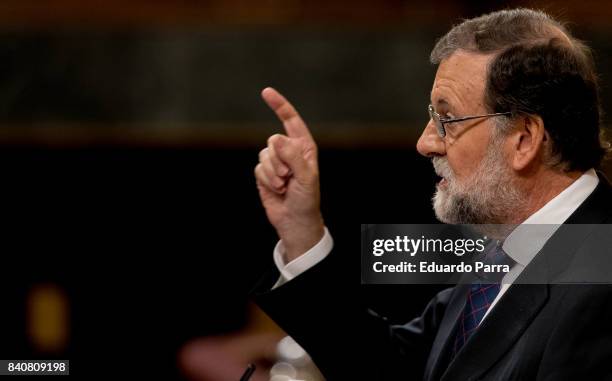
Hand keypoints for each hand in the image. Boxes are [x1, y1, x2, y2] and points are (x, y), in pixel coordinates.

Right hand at [255, 87, 324, 262]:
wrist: (294, 219)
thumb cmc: (307, 198)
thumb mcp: (306, 177)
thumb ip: (293, 156)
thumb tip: (276, 138)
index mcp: (304, 147)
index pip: (291, 121)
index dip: (279, 105)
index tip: (266, 92)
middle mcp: (289, 151)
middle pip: (273, 141)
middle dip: (279, 161)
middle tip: (289, 177)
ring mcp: (275, 162)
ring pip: (263, 155)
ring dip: (272, 174)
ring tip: (284, 186)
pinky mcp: (264, 173)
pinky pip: (257, 168)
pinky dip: (266, 180)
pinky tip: (276, 190)